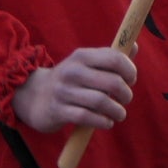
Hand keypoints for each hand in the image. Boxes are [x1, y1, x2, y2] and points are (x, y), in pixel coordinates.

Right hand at [14, 48, 136, 134]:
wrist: (34, 96)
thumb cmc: (71, 80)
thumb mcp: (86, 64)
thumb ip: (111, 56)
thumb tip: (133, 45)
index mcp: (82, 56)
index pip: (114, 58)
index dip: (129, 70)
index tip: (131, 80)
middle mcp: (73, 71)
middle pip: (112, 82)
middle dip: (126, 94)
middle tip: (126, 99)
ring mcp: (64, 91)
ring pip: (101, 102)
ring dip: (117, 111)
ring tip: (119, 113)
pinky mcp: (59, 110)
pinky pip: (87, 117)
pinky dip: (103, 121)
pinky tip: (107, 122)